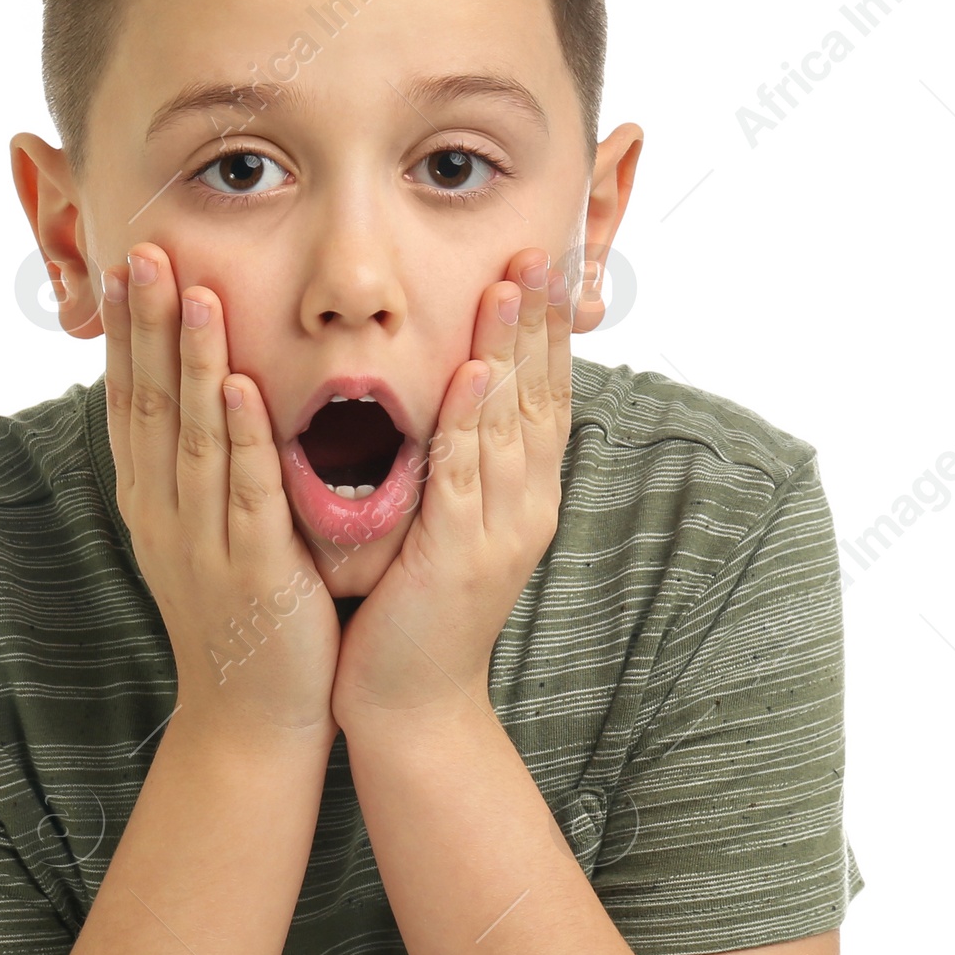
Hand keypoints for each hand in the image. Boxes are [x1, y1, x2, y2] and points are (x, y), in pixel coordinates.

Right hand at [101, 241, 341, 742]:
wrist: (252, 718)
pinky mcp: (251, 567)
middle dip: (147, 324)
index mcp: (151, 502)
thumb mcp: (204, 535)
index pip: (131, 401)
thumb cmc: (242, 619)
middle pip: (150, 402)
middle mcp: (164, 513)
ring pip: (194, 434)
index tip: (124, 266)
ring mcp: (202, 540)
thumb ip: (199, 470)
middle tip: (142, 249)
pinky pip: (245, 490)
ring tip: (192, 291)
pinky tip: (241, 387)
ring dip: (193, 360)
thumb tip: (204, 397)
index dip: (127, 333)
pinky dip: (243, 436)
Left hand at [330, 248, 571, 736]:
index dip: (545, 330)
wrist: (409, 706)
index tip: (543, 263)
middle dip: (542, 321)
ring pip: (510, 426)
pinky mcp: (459, 558)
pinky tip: (471, 374)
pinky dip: (470, 422)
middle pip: (541, 396)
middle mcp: (524, 507)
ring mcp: (499, 533)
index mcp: (522, 497)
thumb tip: (447, 397)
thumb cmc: (412, 611)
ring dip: (512, 350)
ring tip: (513, 285)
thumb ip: (452, 464)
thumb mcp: (442, 523)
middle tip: (542, 249)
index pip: (542, 395)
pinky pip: (466, 477)